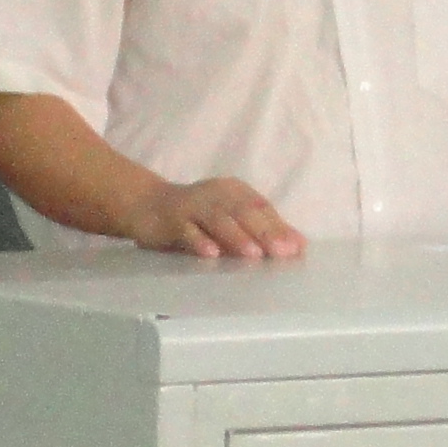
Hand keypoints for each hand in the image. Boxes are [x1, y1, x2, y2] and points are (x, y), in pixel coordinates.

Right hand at [123, 176, 306, 260]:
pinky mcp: (172, 219)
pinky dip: (199, 241)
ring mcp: (193, 205)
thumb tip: (299, 245)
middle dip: (264, 232)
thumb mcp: (231, 219)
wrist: (147, 205)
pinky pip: (187, 231)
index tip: (296, 249)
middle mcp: (216, 194)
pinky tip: (211, 254)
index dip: (279, 227)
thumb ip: (263, 229)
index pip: (261, 207)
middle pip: (243, 212)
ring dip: (236, 236)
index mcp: (235, 191)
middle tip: (281, 252)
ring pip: (217, 219)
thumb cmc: (198, 217)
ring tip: (253, 254)